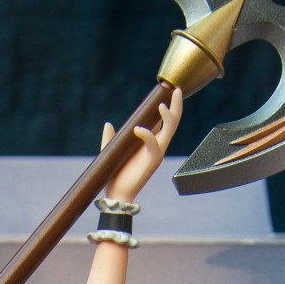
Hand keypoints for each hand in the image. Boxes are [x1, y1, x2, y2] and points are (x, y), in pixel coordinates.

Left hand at [101, 86, 182, 204]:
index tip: (167, 91)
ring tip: (163, 105)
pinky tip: (138, 129)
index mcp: (150, 141)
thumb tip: (108, 123)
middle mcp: (157, 145)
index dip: (166, 106)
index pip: (162, 121)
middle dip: (176, 106)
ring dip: (169, 116)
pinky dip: (147, 135)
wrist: (117, 193)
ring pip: (170, 130)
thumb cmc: (116, 174)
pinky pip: (154, 144)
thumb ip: (110, 137)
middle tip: (176, 90)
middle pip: (172, 122)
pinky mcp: (153, 161)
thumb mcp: (111, 150)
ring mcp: (157, 152)